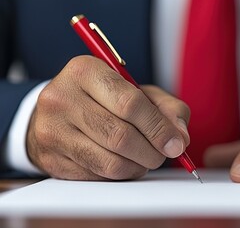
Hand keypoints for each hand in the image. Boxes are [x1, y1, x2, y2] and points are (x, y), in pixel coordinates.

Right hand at [27, 55, 189, 179]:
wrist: (57, 111)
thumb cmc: (104, 98)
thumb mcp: (137, 90)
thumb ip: (167, 108)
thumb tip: (180, 138)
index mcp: (85, 71)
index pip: (130, 104)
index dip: (158, 128)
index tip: (176, 144)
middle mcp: (62, 98)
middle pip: (121, 136)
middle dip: (152, 151)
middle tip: (163, 154)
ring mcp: (52, 131)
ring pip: (111, 162)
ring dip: (139, 166)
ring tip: (146, 158)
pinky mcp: (52, 159)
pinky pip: (98, 176)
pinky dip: (121, 174)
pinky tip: (125, 163)